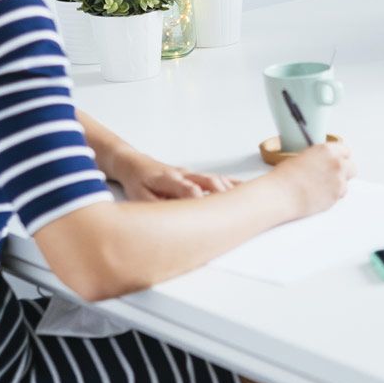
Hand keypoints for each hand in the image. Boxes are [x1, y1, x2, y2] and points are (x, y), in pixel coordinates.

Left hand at [112, 149, 238, 200]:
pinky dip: (231, 184)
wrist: (137, 165)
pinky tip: (244, 190)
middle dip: (222, 192)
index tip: (209, 209)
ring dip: (229, 189)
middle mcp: (183, 174)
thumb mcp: (139, 197)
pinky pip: (217, 179)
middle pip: (207, 180)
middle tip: (236, 207)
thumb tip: (170, 217)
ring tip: (246, 201)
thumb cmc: (139, 183)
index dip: (199, 197)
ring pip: (214, 179)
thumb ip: (156, 205)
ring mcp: (191, 174)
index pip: (187, 187)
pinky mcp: (196, 176)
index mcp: (168, 180)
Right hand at [270, 141, 355, 217]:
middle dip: (343, 171)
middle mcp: (337, 164)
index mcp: (328, 150)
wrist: (282, 194)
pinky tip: (320, 194)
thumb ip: (319, 157)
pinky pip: (340, 195)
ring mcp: (338, 181)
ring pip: (346, 182)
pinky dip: (333, 195)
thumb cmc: (286, 176)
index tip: (337, 160)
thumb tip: (323, 161)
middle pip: (351, 167)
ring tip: (322, 187)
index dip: (340, 156)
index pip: (345, 150)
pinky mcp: (336, 196)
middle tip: (331, 175)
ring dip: (338, 184)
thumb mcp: (303, 156)